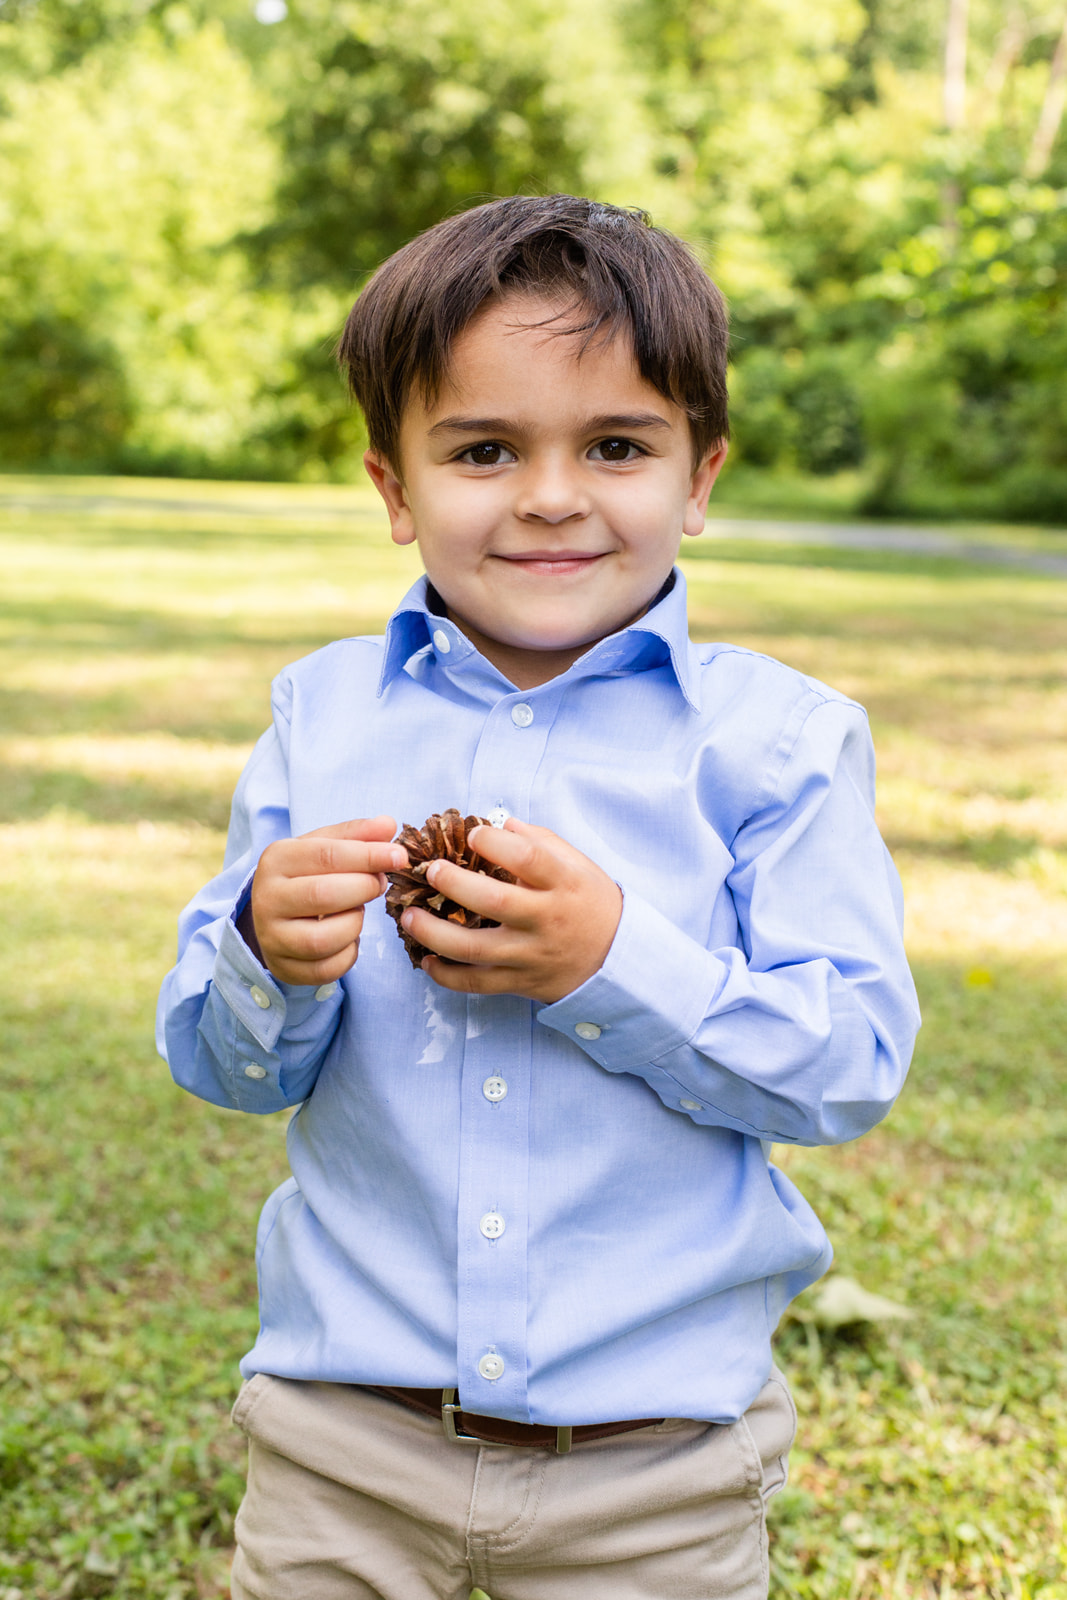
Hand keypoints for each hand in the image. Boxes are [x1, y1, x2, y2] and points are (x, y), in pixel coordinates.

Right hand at [244, 816, 404, 985]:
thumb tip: (389, 824)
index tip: (399, 856)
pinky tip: (349, 938)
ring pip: (323, 938)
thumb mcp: (325, 846)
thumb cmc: (307, 874)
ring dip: (354, 924)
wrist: (273, 914)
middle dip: (364, 888)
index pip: (327, 854)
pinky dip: (349, 954)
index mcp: (277, 859)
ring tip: (357, 911)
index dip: (369, 855)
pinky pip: (326, 968)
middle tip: (380, 884)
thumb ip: (357, 835)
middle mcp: (267, 898)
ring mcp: (272, 937)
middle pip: (324, 895)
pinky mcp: (283, 967)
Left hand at [402, 819, 621, 1003]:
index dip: (496, 843)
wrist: (616, 960)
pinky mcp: (520, 982)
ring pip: (474, 949)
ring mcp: (531, 954)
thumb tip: (499, 824)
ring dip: (433, 933)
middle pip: (494, 902)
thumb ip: (539, 842)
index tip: (475, 834)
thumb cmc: (589, 902)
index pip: (528, 859)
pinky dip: (446, 975)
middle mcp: (546, 920)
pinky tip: (426, 960)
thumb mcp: (577, 865)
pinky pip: (476, 983)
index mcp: (564, 884)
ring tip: (408, 917)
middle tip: (430, 871)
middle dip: (454, 884)